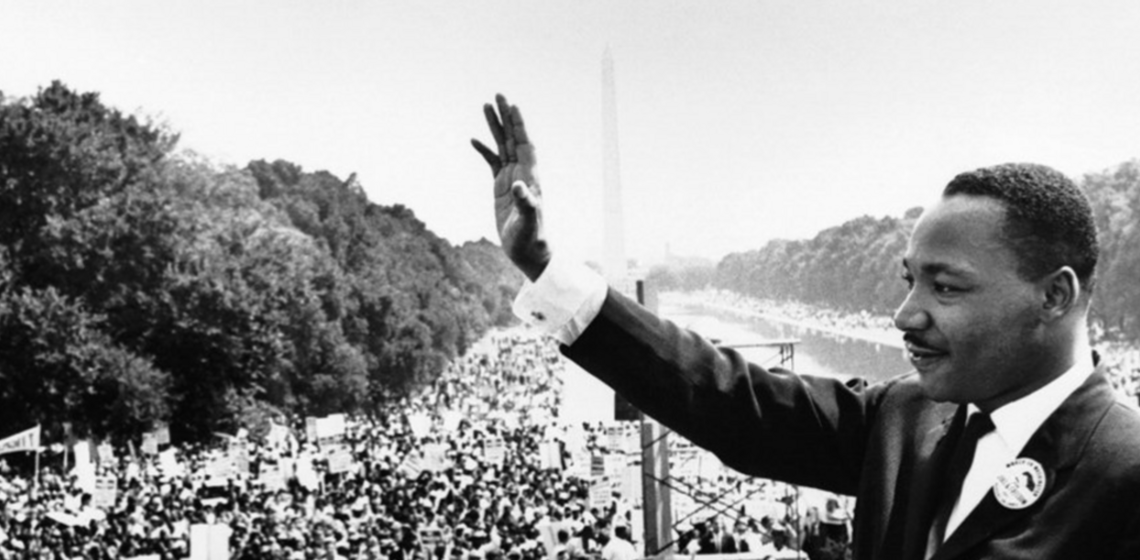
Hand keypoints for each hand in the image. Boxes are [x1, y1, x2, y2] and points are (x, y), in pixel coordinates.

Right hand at [471, 94, 550, 280]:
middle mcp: (523, 173)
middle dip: (506, 117)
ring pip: (503, 146)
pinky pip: (492, 162)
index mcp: (530, 176)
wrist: (529, 252)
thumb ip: (526, 203)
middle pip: (513, 138)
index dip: (519, 125)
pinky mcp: (501, 187)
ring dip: (495, 127)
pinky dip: (484, 150)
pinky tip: (474, 140)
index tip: (513, 106)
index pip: (525, 144)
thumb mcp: (528, 222)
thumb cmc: (531, 238)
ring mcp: (511, 178)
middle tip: (498, 95)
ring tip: (485, 106)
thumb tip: (519, 186)